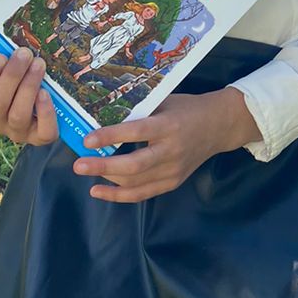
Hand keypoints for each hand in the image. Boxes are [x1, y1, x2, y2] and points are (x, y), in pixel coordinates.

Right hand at [0, 48, 57, 145]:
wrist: (37, 107)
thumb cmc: (14, 82)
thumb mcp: (1, 73)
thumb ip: (1, 62)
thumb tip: (9, 41)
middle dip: (12, 76)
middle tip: (24, 54)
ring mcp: (15, 132)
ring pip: (18, 114)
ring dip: (29, 87)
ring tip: (38, 65)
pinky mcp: (37, 137)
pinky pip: (42, 132)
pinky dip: (45, 113)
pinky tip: (46, 93)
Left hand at [74, 87, 258, 203]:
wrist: (219, 126)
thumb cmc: (187, 109)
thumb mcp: (165, 102)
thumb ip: (138, 112)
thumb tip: (101, 117)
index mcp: (170, 126)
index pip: (136, 132)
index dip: (110, 137)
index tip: (87, 140)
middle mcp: (172, 151)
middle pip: (134, 165)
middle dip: (103, 166)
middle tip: (78, 165)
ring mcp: (174, 170)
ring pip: (135, 182)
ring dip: (107, 180)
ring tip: (85, 172)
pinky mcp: (173, 182)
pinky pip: (142, 194)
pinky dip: (119, 195)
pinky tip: (100, 190)